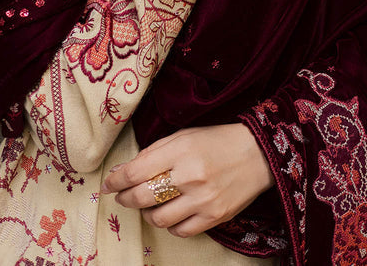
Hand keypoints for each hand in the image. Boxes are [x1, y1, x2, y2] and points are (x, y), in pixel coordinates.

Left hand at [100, 123, 274, 237]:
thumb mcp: (184, 136)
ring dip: (147, 213)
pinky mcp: (215, 217)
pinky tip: (171, 212)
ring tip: (149, 204)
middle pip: (142, 197)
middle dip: (125, 198)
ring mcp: (203, 200)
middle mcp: (191, 176)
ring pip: (158, 219)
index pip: (136, 171)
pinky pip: (180, 231)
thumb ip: (154, 152)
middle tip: (121, 196)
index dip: (116, 180)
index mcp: (181, 150)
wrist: (258, 154)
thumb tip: (123, 170)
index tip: (108, 183)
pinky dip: (170, 225)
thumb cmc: (217, 140)